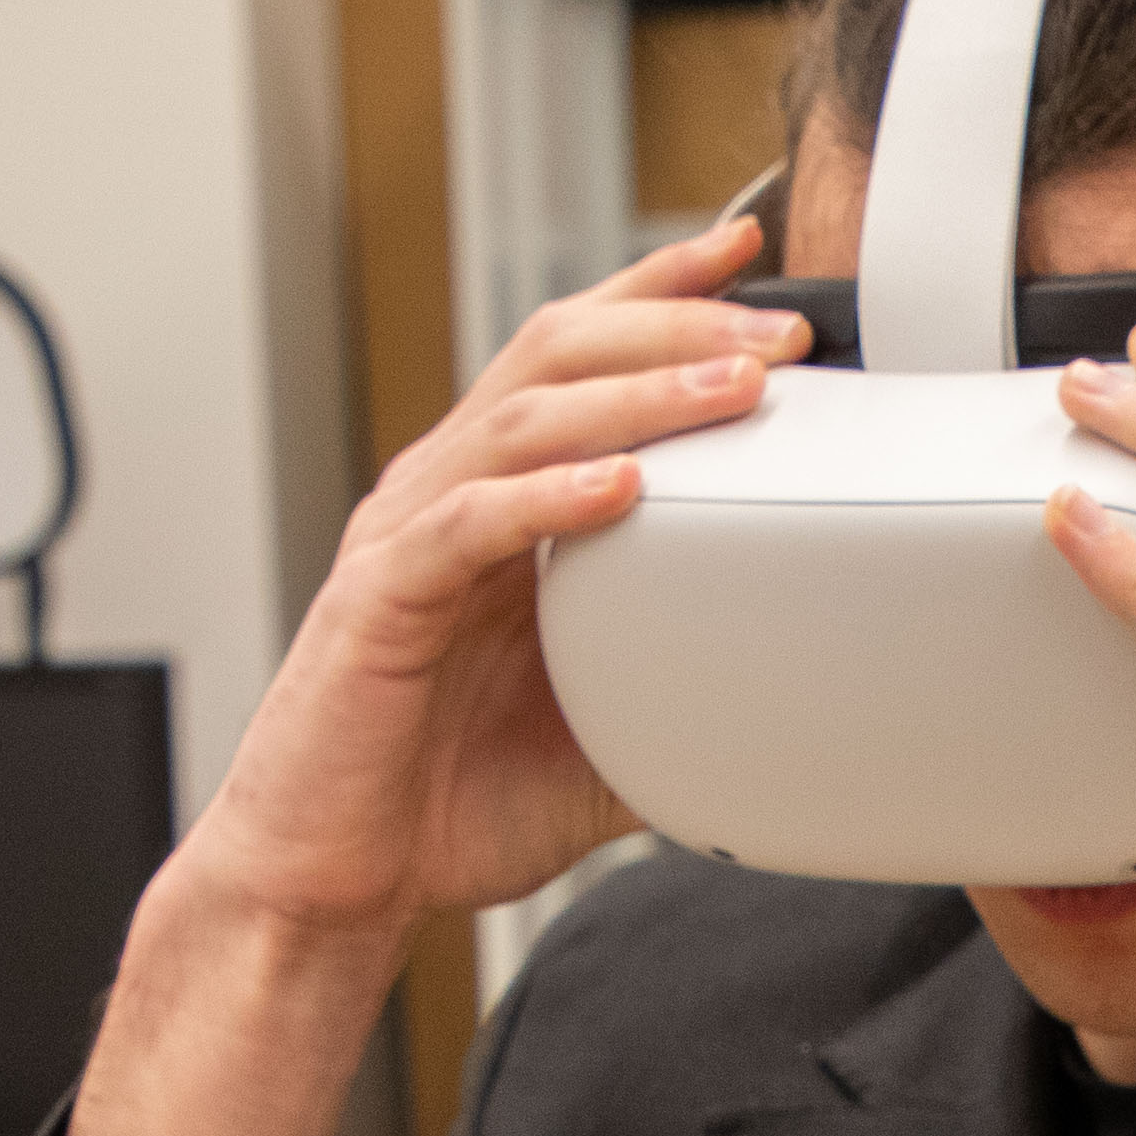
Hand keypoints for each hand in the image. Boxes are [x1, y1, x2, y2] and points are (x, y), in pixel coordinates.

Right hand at [178, 212, 812, 939]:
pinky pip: (466, 527)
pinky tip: (622, 489)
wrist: (334, 879)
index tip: (755, 257)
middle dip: (672, 327)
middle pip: (557, 353)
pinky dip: (546, 499)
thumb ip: (684, 687)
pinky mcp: (377, 602)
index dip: (660, 293)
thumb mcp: (607, 736)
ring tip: (730, 388)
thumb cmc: (447, 797)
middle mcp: (449, 492)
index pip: (580, 358)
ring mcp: (407, 537)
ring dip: (635, 397)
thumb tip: (801, 695)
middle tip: (779, 336)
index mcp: (500, 500)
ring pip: (520, 422)